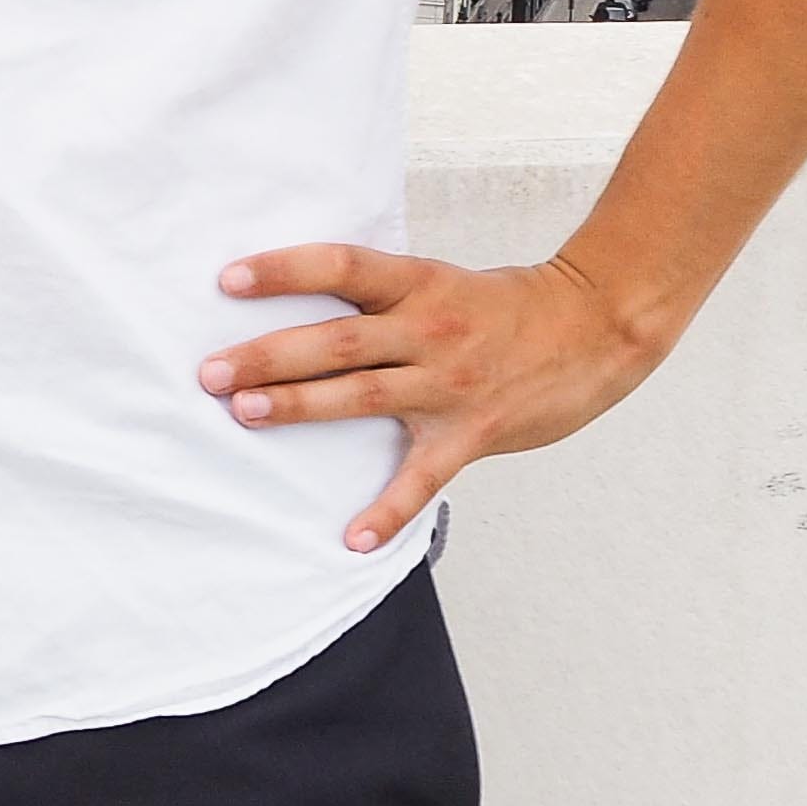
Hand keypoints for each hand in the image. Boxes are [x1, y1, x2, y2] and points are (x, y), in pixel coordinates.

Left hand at [203, 243, 668, 553]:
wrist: (597, 328)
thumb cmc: (503, 304)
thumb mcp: (438, 281)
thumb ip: (379, 295)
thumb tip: (300, 301)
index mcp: (417, 283)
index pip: (339, 267)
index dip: (283, 271)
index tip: (227, 280)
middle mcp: (428, 330)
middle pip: (336, 341)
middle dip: (268, 356)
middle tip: (209, 371)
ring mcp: (449, 384)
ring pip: (362, 395)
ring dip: (300, 406)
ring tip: (245, 413)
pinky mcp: (473, 432)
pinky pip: (423, 477)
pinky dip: (388, 510)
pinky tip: (352, 537)